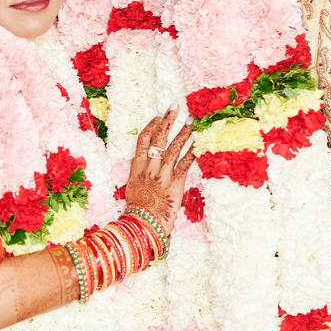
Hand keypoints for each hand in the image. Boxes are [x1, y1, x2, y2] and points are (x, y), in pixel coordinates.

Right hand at [125, 107, 194, 234]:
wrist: (143, 224)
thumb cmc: (138, 207)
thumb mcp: (132, 186)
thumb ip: (139, 172)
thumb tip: (143, 162)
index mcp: (137, 167)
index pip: (143, 140)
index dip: (151, 126)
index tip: (158, 117)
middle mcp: (149, 168)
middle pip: (158, 138)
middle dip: (167, 121)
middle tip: (175, 106)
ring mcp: (162, 175)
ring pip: (173, 148)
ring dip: (183, 133)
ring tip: (191, 121)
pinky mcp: (174, 184)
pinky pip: (184, 165)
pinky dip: (191, 153)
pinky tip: (198, 144)